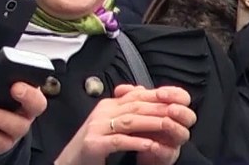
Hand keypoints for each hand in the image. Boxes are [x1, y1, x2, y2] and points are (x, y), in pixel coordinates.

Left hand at [0, 81, 46, 154]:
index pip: (37, 88)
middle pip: (36, 107)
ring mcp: (14, 129)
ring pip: (17, 127)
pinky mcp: (1, 143)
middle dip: (26, 98)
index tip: (17, 84)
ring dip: (0, 118)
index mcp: (25, 91)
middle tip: (11, 91)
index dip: (31, 89)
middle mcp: (25, 111)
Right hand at [55, 85, 195, 164]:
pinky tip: (150, 145)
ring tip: (168, 127)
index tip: (177, 101)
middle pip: (134, 107)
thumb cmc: (91, 144)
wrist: (70, 161)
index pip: (135, 96)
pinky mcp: (93, 145)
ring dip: (150, 123)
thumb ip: (124, 107)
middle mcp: (101, 113)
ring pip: (128, 121)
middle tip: (177, 113)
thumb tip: (141, 91)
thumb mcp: (108, 122)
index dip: (157, 97)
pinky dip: (136, 143)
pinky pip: (118, 141)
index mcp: (107, 106)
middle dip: (158, 109)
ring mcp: (96, 128)